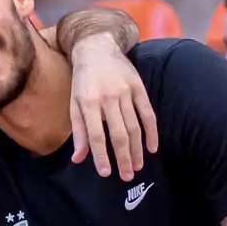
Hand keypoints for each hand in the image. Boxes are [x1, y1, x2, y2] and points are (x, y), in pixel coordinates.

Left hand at [68, 33, 158, 181]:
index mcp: (88, 102)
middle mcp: (108, 97)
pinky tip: (152, 148)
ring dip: (137, 149)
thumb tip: (79, 159)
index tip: (106, 173)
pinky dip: (152, 132)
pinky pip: (148, 113)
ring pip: (135, 126)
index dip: (101, 155)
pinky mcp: (139, 87)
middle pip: (119, 133)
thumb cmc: (82, 82)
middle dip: (123, 157)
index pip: (96, 134)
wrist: (97, 49)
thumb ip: (79, 132)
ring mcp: (126, 91)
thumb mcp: (74, 104)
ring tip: (137, 167)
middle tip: (127, 177)